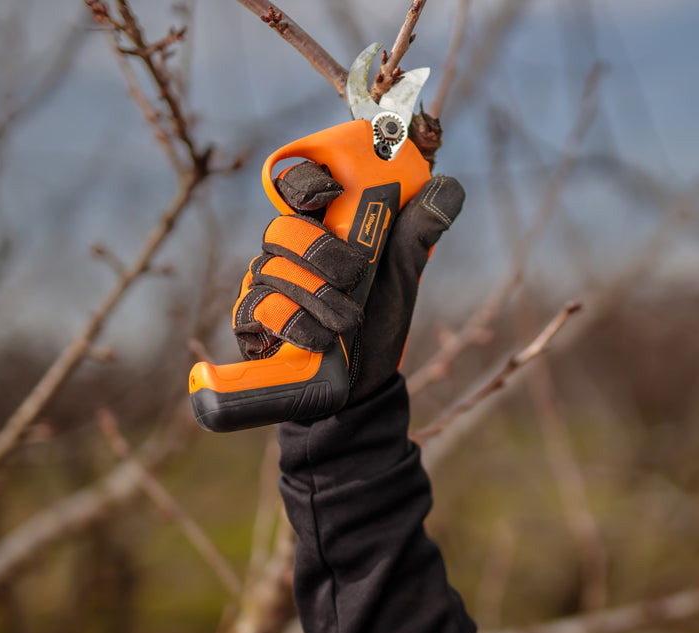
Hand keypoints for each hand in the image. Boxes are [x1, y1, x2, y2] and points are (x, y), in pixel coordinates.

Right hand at [232, 161, 464, 405]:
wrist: (363, 386)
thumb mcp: (402, 275)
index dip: (305, 180)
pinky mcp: (250, 320)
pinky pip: (260, 307)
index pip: (297, 186)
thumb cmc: (378, 321)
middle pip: (282, 228)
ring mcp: (266, 285)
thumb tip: (448, 186)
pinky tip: (320, 339)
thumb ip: (418, 231)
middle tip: (354, 276)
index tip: (329, 193)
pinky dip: (296, 323)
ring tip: (348, 322)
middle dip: (321, 252)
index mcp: (322, 229)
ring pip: (272, 270)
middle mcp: (288, 253)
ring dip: (318, 298)